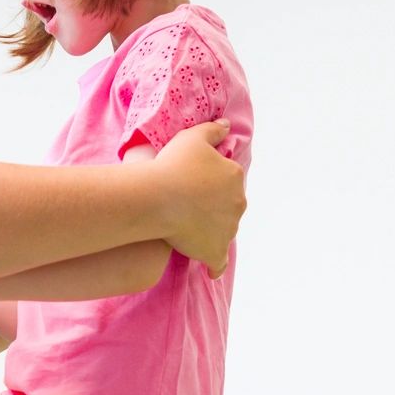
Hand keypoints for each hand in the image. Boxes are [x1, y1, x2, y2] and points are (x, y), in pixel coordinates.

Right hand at [153, 120, 244, 268]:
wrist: (157, 198)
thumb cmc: (172, 165)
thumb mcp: (191, 138)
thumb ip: (212, 130)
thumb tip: (227, 125)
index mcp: (234, 175)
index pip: (228, 178)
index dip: (210, 180)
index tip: (194, 183)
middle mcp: (237, 202)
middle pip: (227, 205)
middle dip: (214, 206)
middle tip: (190, 206)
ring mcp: (228, 228)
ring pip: (224, 230)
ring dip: (212, 230)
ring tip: (190, 230)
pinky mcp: (215, 250)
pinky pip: (218, 261)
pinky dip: (215, 265)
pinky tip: (210, 268)